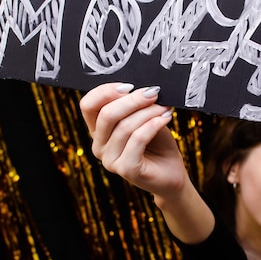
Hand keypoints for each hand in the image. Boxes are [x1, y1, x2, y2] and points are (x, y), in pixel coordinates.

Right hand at [79, 83, 187, 197]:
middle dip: (132, 100)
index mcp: (98, 131)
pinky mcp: (126, 169)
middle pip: (106, 114)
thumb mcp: (143, 118)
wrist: (172, 173)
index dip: (105, 91)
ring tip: (164, 108)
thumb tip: (138, 87)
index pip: (88, 105)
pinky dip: (153, 125)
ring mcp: (110, 160)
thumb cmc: (157, 144)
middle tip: (153, 93)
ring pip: (124, 126)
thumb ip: (134, 105)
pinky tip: (165, 118)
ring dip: (148, 112)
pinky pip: (137, 139)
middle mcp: (98, 146)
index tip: (129, 86)